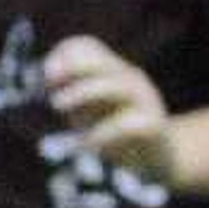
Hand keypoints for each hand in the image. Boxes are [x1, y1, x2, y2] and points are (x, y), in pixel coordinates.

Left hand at [43, 36, 173, 186]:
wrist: (164, 159)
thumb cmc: (118, 137)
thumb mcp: (90, 115)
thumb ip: (71, 100)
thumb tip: (48, 87)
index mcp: (115, 72)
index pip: (88, 48)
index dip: (63, 55)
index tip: (45, 75)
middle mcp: (131, 81)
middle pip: (101, 62)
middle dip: (71, 69)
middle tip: (48, 85)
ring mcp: (146, 101)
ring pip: (116, 87)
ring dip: (82, 93)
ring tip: (57, 106)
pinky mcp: (154, 126)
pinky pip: (128, 124)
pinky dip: (102, 133)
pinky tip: (87, 145)